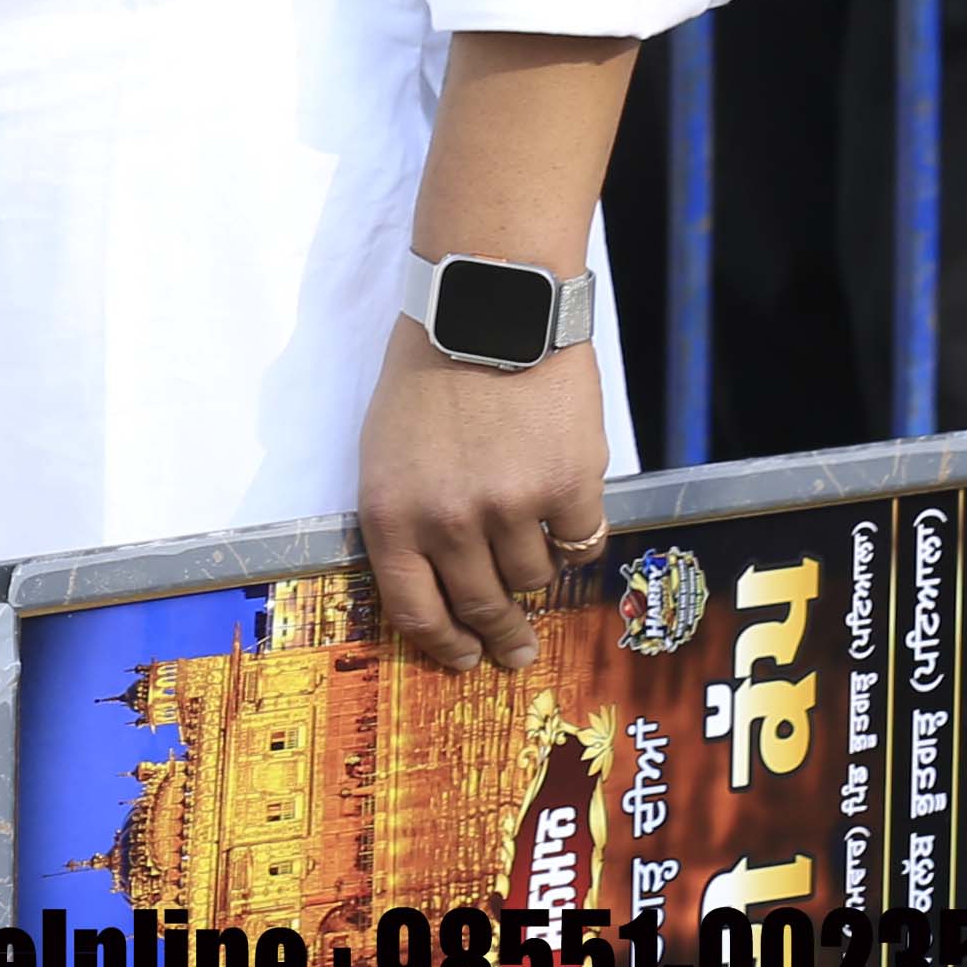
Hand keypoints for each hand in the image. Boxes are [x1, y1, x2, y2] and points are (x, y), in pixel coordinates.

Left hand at [357, 314, 608, 670]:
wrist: (488, 308)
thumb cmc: (429, 370)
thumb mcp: (386, 448)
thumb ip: (409, 514)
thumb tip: (435, 579)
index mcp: (392, 513)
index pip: (415, 610)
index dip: (444, 644)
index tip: (464, 659)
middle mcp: (449, 522)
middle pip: (481, 606)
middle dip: (501, 637)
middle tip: (517, 652)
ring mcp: (512, 509)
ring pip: (535, 578)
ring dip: (535, 567)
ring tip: (532, 535)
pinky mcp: (570, 488)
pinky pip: (580, 542)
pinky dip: (576, 534)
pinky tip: (568, 511)